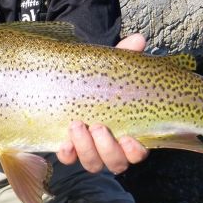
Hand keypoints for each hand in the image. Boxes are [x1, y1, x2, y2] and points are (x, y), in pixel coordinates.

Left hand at [56, 33, 148, 173]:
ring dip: (86, 148)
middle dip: (107, 148)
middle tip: (97, 126)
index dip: (135, 151)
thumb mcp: (110, 68)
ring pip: (92, 163)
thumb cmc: (99, 80)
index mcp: (127, 132)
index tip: (130, 138)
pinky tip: (64, 142)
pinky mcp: (68, 148)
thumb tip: (138, 39)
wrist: (70, 82)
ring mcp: (88, 150)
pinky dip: (67, 153)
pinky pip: (68, 158)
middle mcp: (110, 147)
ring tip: (77, 125)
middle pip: (115, 162)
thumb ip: (124, 56)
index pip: (137, 153)